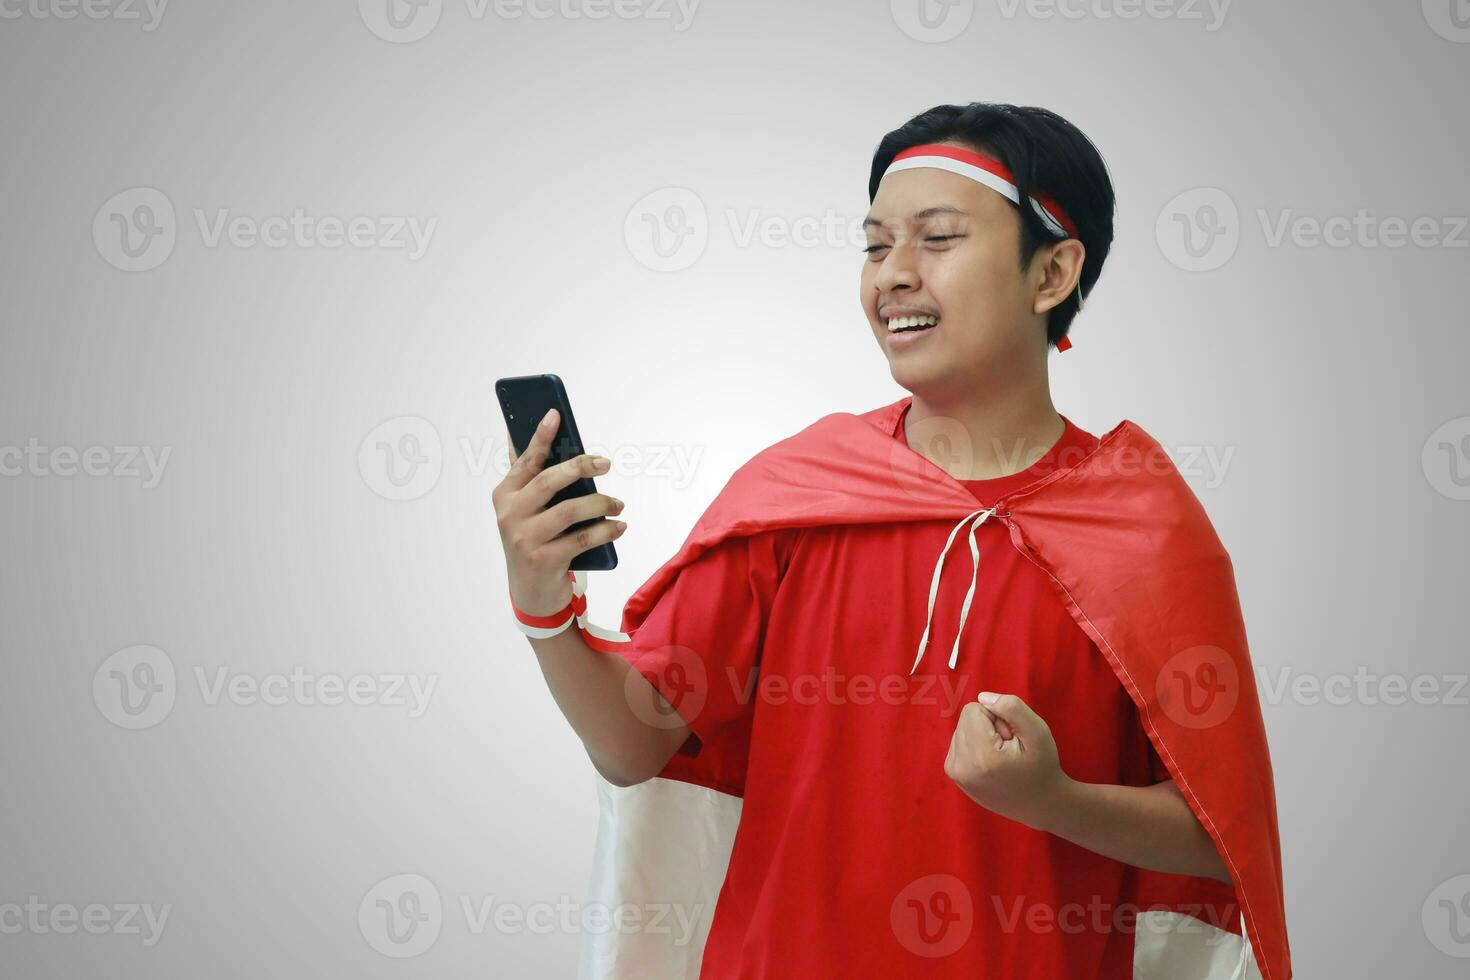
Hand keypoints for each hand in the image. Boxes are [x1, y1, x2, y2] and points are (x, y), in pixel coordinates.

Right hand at [492, 408, 627, 614]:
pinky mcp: (543, 560)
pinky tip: (619, 526)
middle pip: (550, 481)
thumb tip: (530, 432)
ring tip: (618, 505)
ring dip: (601, 504)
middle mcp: (510, 515)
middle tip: (606, 463)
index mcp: (504, 495)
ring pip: (570, 510)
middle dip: (581, 467)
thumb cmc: (534, 539)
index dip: (541, 436)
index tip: (555, 414)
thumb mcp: (526, 509)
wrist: (532, 592)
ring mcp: (525, 539)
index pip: (526, 460)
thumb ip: (531, 476)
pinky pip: (583, 538)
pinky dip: (606, 530)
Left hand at [943, 691, 1069, 830]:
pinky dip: (976, 746)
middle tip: (1008, 748)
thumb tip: (982, 697)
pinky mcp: (953, 774)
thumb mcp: (1038, 732)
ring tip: (1002, 757)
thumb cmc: (1042, 767)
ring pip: (962, 729)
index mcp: (980, 755)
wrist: (1040, 804)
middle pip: (966, 719)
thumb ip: (1011, 707)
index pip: (974, 709)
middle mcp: (961, 766)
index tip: (1011, 737)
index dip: (997, 716)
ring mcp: (955, 772)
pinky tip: (992, 763)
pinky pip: (960, 741)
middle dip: (988, 726)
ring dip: (982, 737)